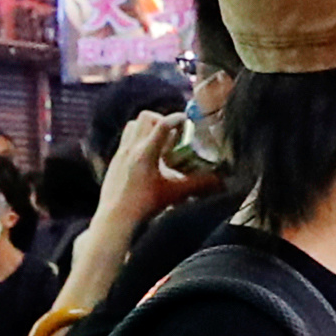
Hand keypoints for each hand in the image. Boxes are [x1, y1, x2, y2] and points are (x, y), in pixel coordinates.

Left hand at [96, 108, 190, 235]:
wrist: (114, 218)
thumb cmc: (144, 206)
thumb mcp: (174, 193)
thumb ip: (197, 185)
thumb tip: (220, 181)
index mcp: (145, 153)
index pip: (163, 124)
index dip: (177, 118)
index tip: (186, 120)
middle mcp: (131, 148)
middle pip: (146, 117)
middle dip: (161, 120)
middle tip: (172, 136)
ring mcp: (120, 153)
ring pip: (133, 125)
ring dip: (147, 128)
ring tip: (158, 144)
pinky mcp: (115, 160)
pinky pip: (126, 139)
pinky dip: (137, 140)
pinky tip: (146, 158)